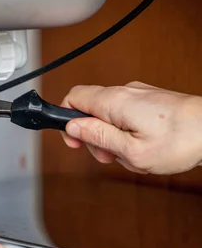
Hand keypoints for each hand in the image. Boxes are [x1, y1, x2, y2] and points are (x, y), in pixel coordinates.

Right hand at [60, 82, 201, 174]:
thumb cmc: (181, 141)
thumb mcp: (130, 150)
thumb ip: (97, 136)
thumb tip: (72, 127)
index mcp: (114, 101)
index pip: (73, 97)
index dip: (66, 120)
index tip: (74, 140)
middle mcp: (125, 92)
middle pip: (90, 110)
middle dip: (94, 136)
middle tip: (108, 155)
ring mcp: (140, 94)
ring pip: (110, 115)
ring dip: (114, 138)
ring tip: (132, 155)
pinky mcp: (152, 100)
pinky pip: (127, 115)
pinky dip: (128, 133)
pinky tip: (144, 147)